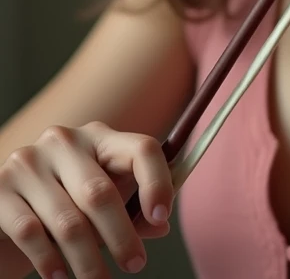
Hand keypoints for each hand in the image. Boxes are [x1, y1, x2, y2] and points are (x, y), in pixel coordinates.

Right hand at [0, 121, 172, 278]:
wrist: (7, 200)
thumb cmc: (65, 199)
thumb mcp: (99, 199)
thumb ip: (131, 208)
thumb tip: (160, 226)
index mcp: (99, 137)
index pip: (140, 149)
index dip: (156, 181)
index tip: (161, 216)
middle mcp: (64, 141)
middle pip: (100, 192)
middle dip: (121, 236)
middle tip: (135, 265)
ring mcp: (30, 161)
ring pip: (68, 221)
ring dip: (87, 260)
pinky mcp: (0, 186)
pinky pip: (30, 231)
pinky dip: (49, 260)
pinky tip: (60, 277)